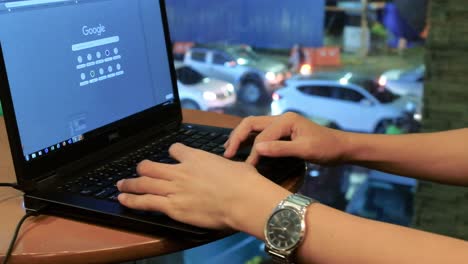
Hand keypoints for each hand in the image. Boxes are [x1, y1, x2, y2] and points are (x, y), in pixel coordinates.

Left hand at [117, 143, 289, 235]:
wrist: (243, 198)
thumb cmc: (244, 182)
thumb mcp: (235, 165)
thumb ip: (225, 166)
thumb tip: (232, 168)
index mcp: (196, 157)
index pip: (175, 149)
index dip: (172, 153)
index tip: (172, 156)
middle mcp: (180, 170)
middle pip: (152, 166)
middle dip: (142, 168)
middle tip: (137, 170)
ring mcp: (174, 188)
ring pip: (144, 182)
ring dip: (130, 183)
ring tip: (120, 184)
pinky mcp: (172, 206)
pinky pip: (146, 201)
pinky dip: (132, 200)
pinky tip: (123, 199)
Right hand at [224, 112, 348, 164]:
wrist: (342, 147)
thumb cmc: (327, 148)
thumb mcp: (306, 150)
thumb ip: (281, 149)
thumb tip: (257, 150)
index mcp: (286, 120)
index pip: (262, 136)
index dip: (253, 153)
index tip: (248, 169)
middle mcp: (281, 118)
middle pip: (251, 123)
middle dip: (237, 137)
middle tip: (227, 154)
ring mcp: (281, 124)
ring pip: (254, 126)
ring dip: (241, 137)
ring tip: (229, 150)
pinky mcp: (283, 132)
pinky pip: (261, 132)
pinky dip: (249, 139)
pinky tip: (244, 148)